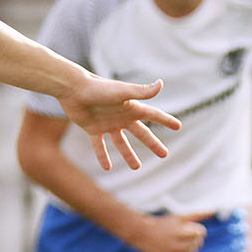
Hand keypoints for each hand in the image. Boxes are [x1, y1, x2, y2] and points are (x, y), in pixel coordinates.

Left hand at [56, 76, 179, 171]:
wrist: (73, 89)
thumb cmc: (98, 88)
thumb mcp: (122, 92)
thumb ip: (141, 91)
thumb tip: (161, 84)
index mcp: (131, 107)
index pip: (153, 115)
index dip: (166, 120)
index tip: (178, 126)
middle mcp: (121, 116)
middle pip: (141, 133)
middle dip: (153, 144)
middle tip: (164, 154)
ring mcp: (108, 123)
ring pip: (121, 143)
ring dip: (128, 155)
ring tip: (136, 167)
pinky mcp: (93, 128)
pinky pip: (99, 145)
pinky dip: (102, 156)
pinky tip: (107, 167)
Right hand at [131, 213, 207, 251]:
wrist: (142, 235)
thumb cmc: (163, 224)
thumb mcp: (180, 217)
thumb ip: (198, 215)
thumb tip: (214, 210)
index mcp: (182, 233)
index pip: (201, 233)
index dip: (194, 229)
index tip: (184, 228)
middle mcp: (178, 246)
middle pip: (197, 244)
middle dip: (191, 239)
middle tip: (177, 235)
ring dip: (187, 248)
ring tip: (174, 243)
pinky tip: (172, 251)